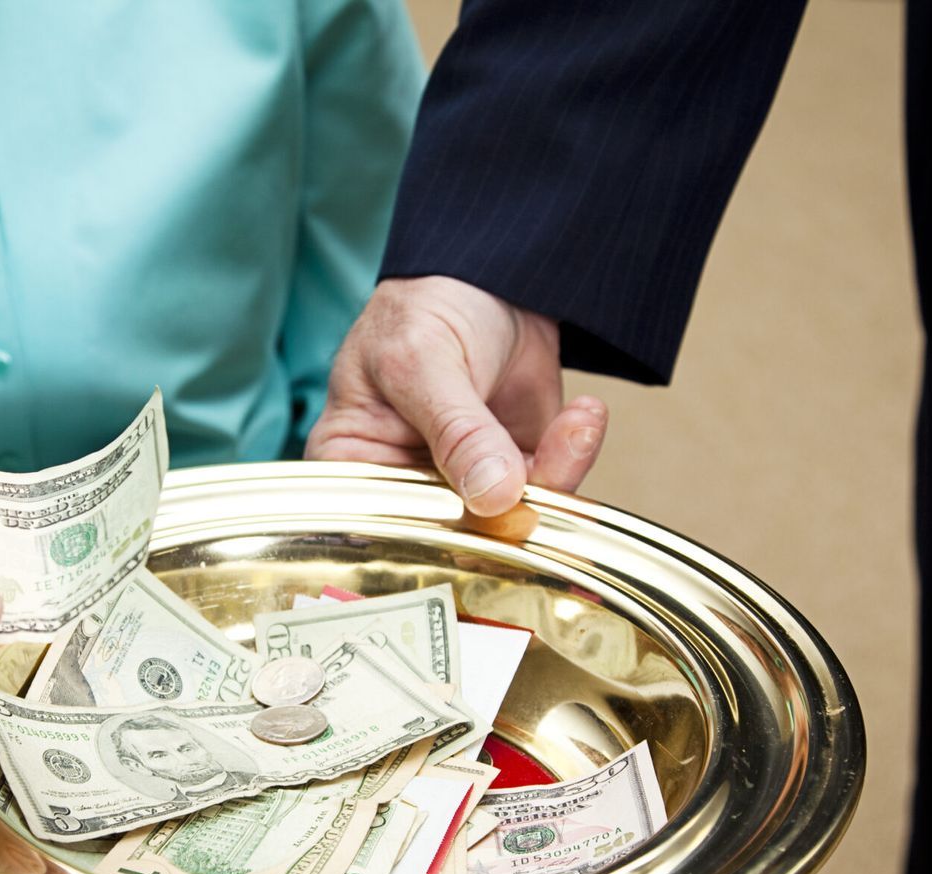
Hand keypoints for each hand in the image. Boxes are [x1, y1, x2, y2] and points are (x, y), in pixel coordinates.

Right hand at [306, 276, 608, 515]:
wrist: (486, 277)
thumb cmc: (422, 310)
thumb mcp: (424, 359)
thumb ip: (456, 429)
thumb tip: (493, 494)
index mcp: (349, 469)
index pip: (379, 529)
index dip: (429, 538)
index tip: (481, 520)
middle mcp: (401, 489)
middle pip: (450, 536)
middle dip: (508, 510)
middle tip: (545, 472)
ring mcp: (459, 487)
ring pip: (509, 521)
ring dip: (555, 475)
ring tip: (574, 422)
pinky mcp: (512, 476)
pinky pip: (548, 491)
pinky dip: (574, 456)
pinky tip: (581, 415)